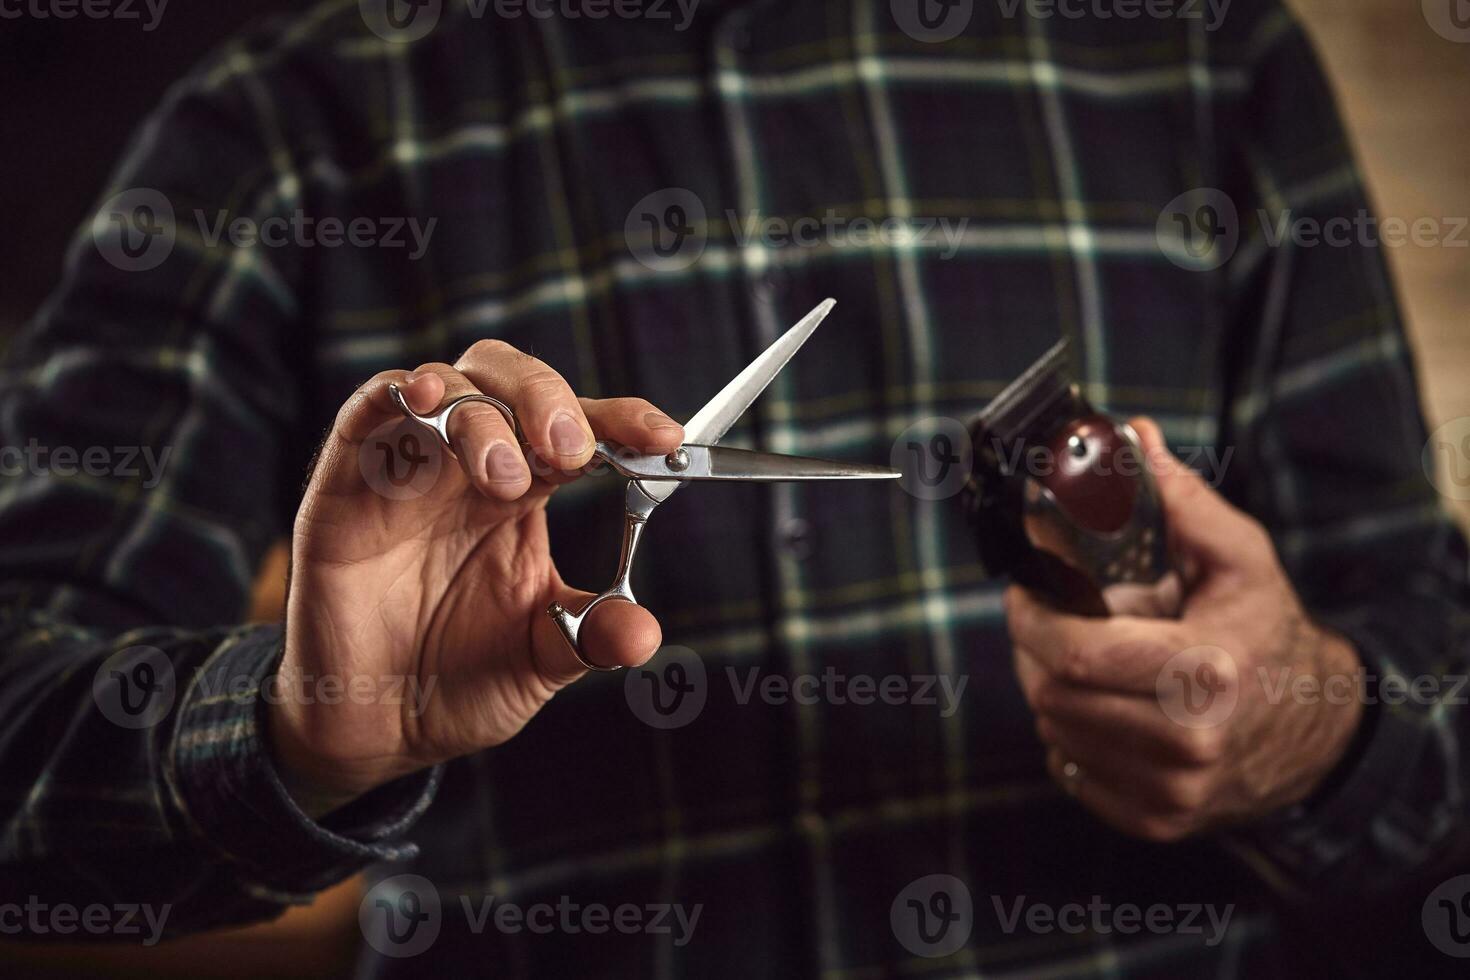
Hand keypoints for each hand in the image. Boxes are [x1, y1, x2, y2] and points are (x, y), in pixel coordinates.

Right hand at [269, 344, 684, 813]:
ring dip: (485, 413)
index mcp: (525, 495)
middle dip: (550, 400)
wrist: (372, 731)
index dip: (623, 421)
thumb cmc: (455, 683)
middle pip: (514, 382)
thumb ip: (590, 637)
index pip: (581, 430)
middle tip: (570, 449)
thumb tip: (644, 633)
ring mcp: (410, 468)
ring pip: (451, 384)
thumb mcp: (539, 661)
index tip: (665, 438)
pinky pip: (369, 410)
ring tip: (504, 476)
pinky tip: (429, 403)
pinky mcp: (348, 482)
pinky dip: (399, 394)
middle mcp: (470, 467)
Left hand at [1005, 418, 1364, 840]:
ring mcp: (1171, 790)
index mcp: (1206, 673)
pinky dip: (1071, 732)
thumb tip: (1133, 436)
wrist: (1317, 728)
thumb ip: (1183, 499)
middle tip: (1050, 616)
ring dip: (1054, 687)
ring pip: (1054, 731)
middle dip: (1036, 647)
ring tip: (1095, 659)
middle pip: (1051, 694)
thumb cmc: (1267, 630)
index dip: (1030, 617)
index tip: (1025, 587)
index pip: (1074, 655)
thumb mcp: (1240, 557)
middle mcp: (1188, 743)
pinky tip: (1106, 704)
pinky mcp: (1156, 820)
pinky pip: (1069, 768)